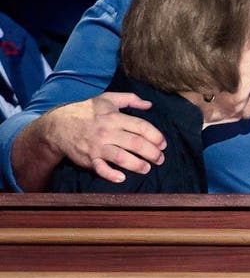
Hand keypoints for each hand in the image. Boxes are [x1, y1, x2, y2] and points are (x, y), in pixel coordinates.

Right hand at [45, 92, 166, 183]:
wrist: (57, 125)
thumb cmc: (86, 111)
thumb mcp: (107, 99)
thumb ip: (130, 99)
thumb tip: (149, 105)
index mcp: (114, 117)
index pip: (141, 127)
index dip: (156, 136)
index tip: (163, 144)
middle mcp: (107, 132)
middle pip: (135, 143)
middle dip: (152, 153)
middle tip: (160, 159)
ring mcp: (97, 146)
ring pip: (121, 157)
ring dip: (137, 165)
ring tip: (147, 168)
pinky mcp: (88, 159)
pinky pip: (100, 169)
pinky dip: (111, 175)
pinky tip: (122, 178)